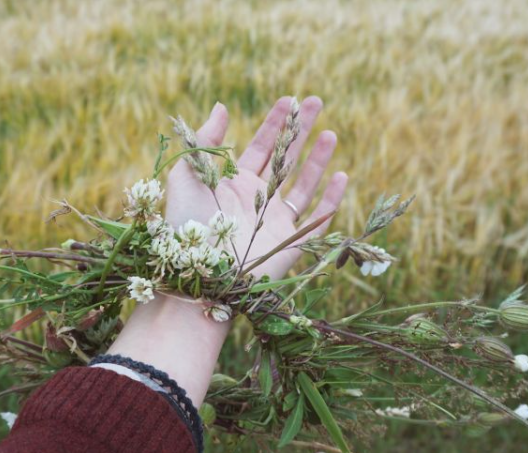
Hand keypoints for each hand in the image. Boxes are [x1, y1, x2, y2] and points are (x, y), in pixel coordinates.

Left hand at [166, 96, 347, 279]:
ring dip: (317, 159)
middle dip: (300, 130)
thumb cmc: (186, 229)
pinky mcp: (290, 244)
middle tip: (315, 101)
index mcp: (233, 185)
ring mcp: (275, 222)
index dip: (273, 123)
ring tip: (331, 133)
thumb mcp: (187, 177)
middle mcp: (257, 201)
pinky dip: (331, 198)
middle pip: (285, 159)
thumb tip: (222, 106)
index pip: (259, 147)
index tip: (287, 99)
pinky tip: (341, 175)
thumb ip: (204, 141)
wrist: (198, 278)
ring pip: (303, 185)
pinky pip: (317, 218)